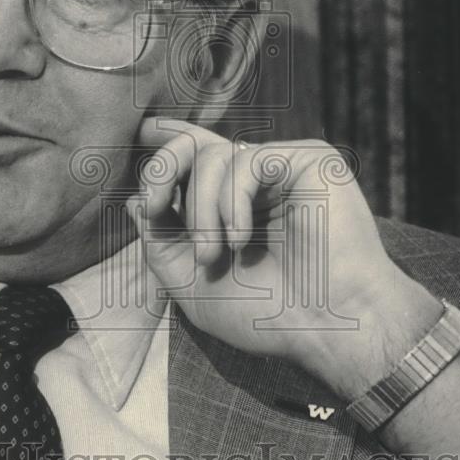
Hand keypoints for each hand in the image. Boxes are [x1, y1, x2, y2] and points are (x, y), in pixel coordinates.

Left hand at [126, 118, 441, 400]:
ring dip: (200, 210)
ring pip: (213, 156)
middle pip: (193, 146)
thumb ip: (160, 242)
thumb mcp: (191, 284)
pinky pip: (246, 161)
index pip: (194, 160)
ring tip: (213, 253)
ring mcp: (283, 168)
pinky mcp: (310, 160)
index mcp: (231, 206)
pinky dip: (230, 202)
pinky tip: (240, 238)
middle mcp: (256, 182)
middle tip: (156, 210)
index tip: (145, 131)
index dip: (168, 142)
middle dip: (161, 173)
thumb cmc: (266, 316)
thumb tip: (133, 201)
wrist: (326, 328)